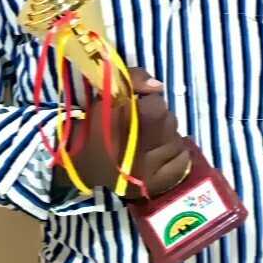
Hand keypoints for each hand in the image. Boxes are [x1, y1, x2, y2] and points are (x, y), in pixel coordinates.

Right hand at [56, 68, 189, 197]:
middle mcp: (142, 146)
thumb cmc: (95, 124)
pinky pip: (181, 164)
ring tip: (152, 140)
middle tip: (145, 125)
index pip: (158, 104)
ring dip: (168, 136)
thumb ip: (135, 78)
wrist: (80, 161)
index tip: (138, 108)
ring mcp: (149, 169)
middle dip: (159, 119)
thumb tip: (158, 86)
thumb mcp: (108, 92)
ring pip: (176, 141)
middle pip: (169, 121)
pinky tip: (164, 153)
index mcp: (129, 121)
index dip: (149, 103)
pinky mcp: (154, 184)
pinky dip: (177, 156)